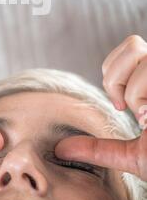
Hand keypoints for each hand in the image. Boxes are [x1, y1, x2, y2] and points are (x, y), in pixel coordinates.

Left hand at [55, 35, 146, 180]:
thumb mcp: (132, 156)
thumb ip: (99, 149)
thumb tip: (61, 149)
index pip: (128, 47)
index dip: (114, 73)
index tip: (121, 105)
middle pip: (133, 43)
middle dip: (118, 77)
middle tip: (128, 108)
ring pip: (143, 54)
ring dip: (137, 90)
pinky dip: (145, 96)